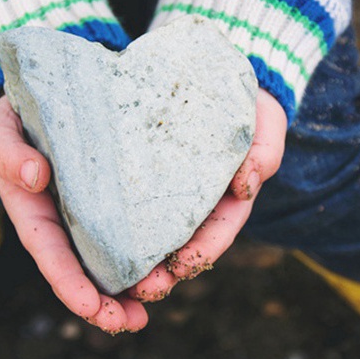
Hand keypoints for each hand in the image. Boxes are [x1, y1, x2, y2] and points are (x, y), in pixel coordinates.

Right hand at [0, 96, 148, 333]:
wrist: (36, 104)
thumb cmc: (8, 124)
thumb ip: (6, 154)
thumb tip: (35, 176)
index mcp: (35, 215)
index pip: (51, 255)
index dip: (69, 283)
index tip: (89, 308)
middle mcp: (67, 223)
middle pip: (86, 271)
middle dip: (107, 303)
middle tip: (133, 323)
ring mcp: (93, 214)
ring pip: (115, 256)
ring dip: (137, 283)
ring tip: (160, 295)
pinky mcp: (118, 198)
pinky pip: (137, 226)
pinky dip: (154, 245)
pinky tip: (178, 256)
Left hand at [128, 88, 287, 300]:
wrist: (204, 71)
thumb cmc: (242, 98)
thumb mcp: (265, 119)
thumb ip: (265, 150)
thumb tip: (245, 186)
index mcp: (225, 193)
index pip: (219, 228)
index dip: (204, 250)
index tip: (186, 266)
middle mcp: (192, 199)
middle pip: (179, 243)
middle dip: (164, 272)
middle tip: (144, 287)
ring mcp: (161, 190)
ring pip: (148, 234)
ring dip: (135, 263)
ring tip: (117, 282)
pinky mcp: (133, 175)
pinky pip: (122, 207)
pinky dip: (112, 229)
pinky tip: (94, 243)